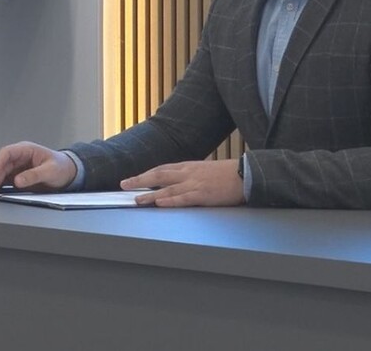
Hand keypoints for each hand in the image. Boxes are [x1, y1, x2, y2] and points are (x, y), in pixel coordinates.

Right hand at [0, 141, 76, 194]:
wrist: (68, 173)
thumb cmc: (61, 167)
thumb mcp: (51, 171)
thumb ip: (34, 175)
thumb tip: (18, 181)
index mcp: (26, 150)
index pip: (6, 153)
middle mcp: (18, 157)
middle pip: (0, 164)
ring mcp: (16, 167)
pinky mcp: (16, 177)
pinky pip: (3, 180)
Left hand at [122, 159, 243, 207]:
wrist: (246, 174)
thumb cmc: (227, 173)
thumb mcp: (204, 170)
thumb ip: (189, 175)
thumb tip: (176, 181)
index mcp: (188, 166)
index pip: (161, 169)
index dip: (145, 174)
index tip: (132, 178)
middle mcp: (188, 173)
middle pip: (158, 175)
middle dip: (139, 180)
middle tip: (124, 184)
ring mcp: (195, 184)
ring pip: (167, 189)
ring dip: (150, 194)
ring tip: (136, 199)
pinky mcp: (204, 195)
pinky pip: (184, 198)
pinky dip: (170, 201)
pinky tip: (160, 203)